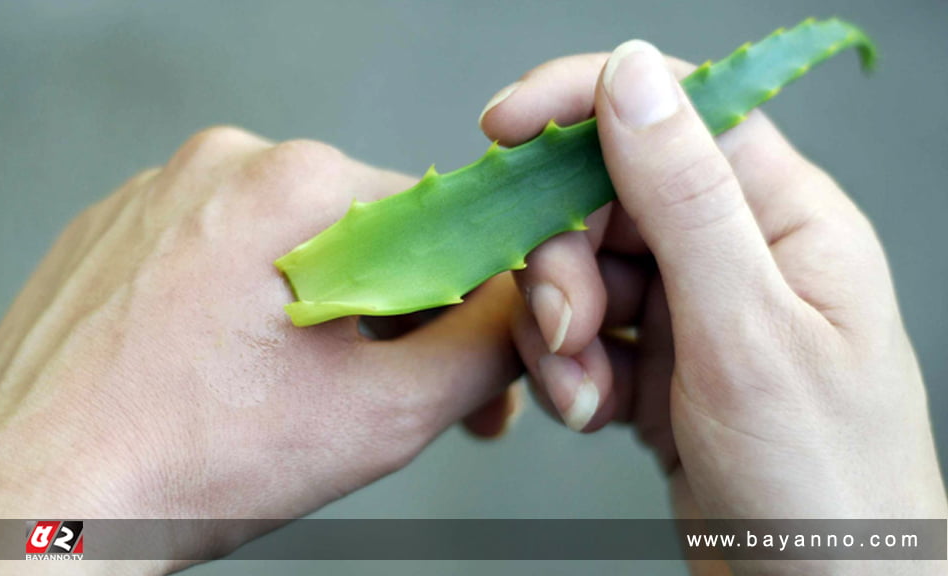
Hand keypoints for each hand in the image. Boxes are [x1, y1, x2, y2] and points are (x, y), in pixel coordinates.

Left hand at [0, 128, 519, 570]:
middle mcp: (218, 166)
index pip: (432, 220)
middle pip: (358, 235)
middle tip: (383, 399)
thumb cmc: (190, 462)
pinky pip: (213, 259)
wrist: (35, 505)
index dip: (464, 298)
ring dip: (315, 317)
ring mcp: (154, 196)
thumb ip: (483, 350)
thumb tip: (522, 313)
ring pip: (284, 248)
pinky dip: (242, 312)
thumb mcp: (382, 414)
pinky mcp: (112, 235)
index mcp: (291, 183)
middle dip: (390, 318)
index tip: (463, 362)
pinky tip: (228, 377)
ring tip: (293, 397)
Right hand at [480, 41, 946, 573]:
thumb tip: (633, 78)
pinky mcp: (658, 363)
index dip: (583, 103)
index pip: (678, 112)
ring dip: (558, 328)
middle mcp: (737, 253)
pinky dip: (568, 370)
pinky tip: (590, 410)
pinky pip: (583, 334)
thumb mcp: (749, 330)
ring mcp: (694, 310)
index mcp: (784, 218)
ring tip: (580, 388)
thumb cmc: (827, 481)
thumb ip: (685, 198)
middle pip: (608, 198)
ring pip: (583, 270)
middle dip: (563, 259)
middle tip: (566, 325)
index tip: (502, 129)